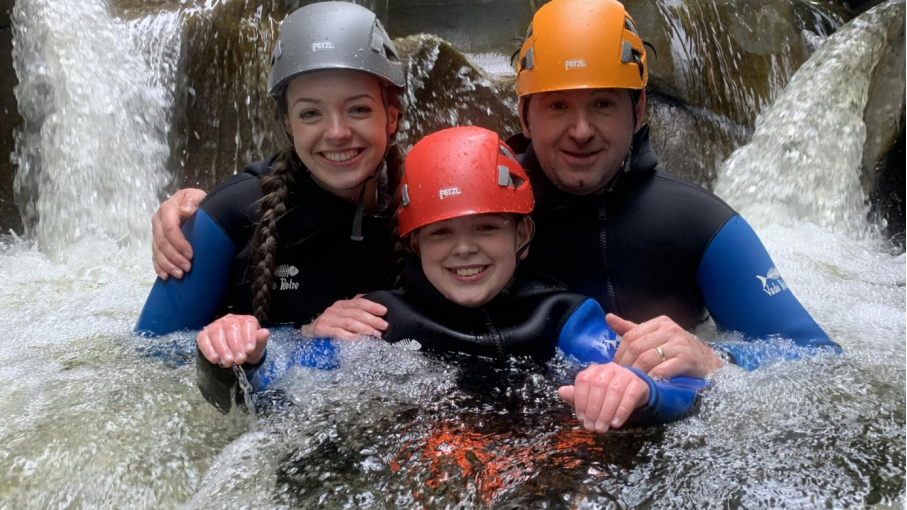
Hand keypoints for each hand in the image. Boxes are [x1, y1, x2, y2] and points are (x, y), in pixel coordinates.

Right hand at [152, 188, 206, 279]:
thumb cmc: (196, 202)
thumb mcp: (197, 196)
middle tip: (188, 268)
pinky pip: (154, 256)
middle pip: (162, 242)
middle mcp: (158, 222)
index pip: (169, 228)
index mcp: (167, 210)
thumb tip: (185, 210)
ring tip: (180, 275)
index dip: (179, 243)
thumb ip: (192, 200)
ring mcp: (156, 233)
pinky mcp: (157, 242)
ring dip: (168, 265)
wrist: (192, 204)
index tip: (191, 254)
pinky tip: (166, 276)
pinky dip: (159, 267)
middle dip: (174, 257)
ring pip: (157, 252)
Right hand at [197, 314, 269, 366]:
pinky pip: (204, 340)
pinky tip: (214, 359)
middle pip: (231, 328)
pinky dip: (209, 350)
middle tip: (239, 360)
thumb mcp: (257, 348)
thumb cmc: (247, 350)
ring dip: (222, 349)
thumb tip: (265, 332)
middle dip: (235, 345)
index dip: (249, 336)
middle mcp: (230, 320)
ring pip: (217, 333)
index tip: (249, 350)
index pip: (247, 324)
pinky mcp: (204, 335)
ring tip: (228, 362)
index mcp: (246, 321)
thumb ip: (260, 341)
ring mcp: (216, 326)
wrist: (234, 355)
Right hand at [301, 295, 388, 339]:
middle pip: (357, 313)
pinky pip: (339, 333)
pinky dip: (350, 336)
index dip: (372, 306)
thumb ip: (356, 309)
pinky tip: (359, 339)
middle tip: (384, 325)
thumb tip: (375, 307)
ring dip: (365, 328)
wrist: (309, 331)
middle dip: (372, 319)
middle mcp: (335, 309)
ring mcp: (328, 319)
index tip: (384, 311)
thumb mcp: (342, 313)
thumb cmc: (330, 323)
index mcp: (342, 304)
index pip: (360, 302)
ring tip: (376, 334)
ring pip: (350, 322)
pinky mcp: (322, 329)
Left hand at [558, 363, 649, 432]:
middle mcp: (609, 368)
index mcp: (594, 370)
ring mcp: (625, 374)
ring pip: (614, 391)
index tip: (581, 419)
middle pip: (599, 386)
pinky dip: (622, 411)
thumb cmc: (607, 395)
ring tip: (602, 428)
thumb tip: (561, 392)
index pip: (583, 381)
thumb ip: (576, 395)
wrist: (634, 391)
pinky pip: (630, 396)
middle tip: (592, 428)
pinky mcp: (638, 383)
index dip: (580, 400)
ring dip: (606, 412)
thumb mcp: (590, 396)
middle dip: (594, 409)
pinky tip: (616, 423)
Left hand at [609, 313, 723, 378]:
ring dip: (637, 373)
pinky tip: (649, 384)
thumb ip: (631, 329)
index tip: (616, 367)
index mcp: (659, 322)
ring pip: (648, 358)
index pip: (631, 335)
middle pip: (637, 347)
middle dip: (626, 364)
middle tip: (622, 378)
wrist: (708, 362)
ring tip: (633, 382)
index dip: (620, 352)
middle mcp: (670, 329)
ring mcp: (679, 344)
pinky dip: (652, 378)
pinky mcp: (687, 359)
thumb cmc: (677, 350)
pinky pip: (663, 369)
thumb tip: (608, 317)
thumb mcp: (654, 336)